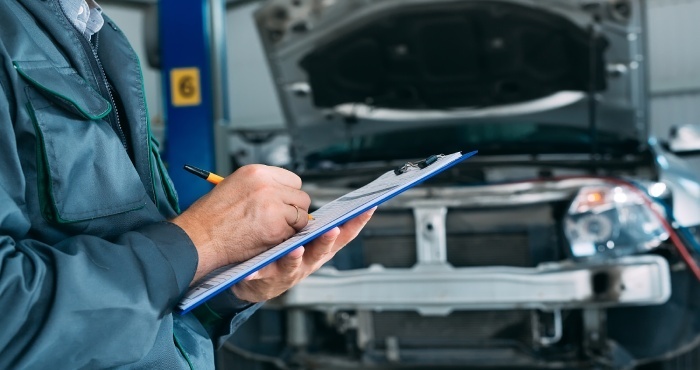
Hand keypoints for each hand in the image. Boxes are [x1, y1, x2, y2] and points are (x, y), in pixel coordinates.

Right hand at [172, 165, 310, 282]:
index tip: (284, 204)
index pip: (293, 180)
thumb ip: (260, 187)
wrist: (199, 237)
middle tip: (282, 221)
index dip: (289, 195)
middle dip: (294, 210)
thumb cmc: (210, 216)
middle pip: (301, 197)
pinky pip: (294, 232)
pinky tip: (269, 238)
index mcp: (256, 172)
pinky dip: (286, 238)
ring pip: (302, 215)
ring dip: (292, 225)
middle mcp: (267, 185)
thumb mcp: (234, 186)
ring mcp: (274, 205)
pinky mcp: (277, 226)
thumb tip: (282, 194)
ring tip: (274, 230)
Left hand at [231, 207, 375, 301]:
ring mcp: (289, 272)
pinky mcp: (267, 278)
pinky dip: (258, 273)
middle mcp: (309, 262)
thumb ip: (312, 222)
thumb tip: (317, 196)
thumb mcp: (304, 238)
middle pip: (322, 251)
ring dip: (296, 257)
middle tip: (333, 229)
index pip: (344, 235)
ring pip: (294, 264)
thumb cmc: (284, 254)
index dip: (357, 223)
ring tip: (295, 249)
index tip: (369, 208)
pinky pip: (261, 274)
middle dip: (327, 240)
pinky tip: (252, 271)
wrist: (255, 280)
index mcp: (320, 250)